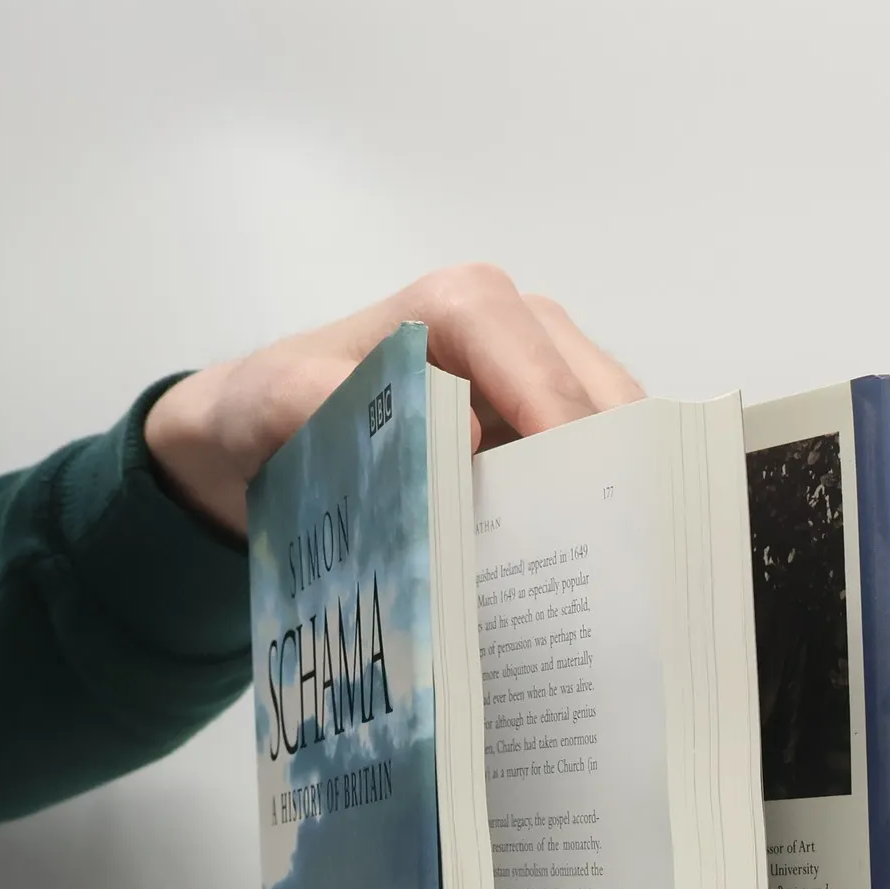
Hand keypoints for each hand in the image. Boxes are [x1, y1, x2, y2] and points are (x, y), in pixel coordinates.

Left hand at [144, 265, 643, 536]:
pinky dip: (601, 518)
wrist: (267, 437)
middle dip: (616, 475)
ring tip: (622, 581)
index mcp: (464, 307)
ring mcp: (545, 386)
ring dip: (619, 505)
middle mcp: (521, 335)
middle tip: (622, 560)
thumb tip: (459, 431)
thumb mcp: (272, 399)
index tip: (582, 496)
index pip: (540, 363)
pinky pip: (599, 470)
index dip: (569, 425)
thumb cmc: (276, 407)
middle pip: (602, 401)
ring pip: (618, 439)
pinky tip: (598, 575)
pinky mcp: (551, 439)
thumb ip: (326, 396)